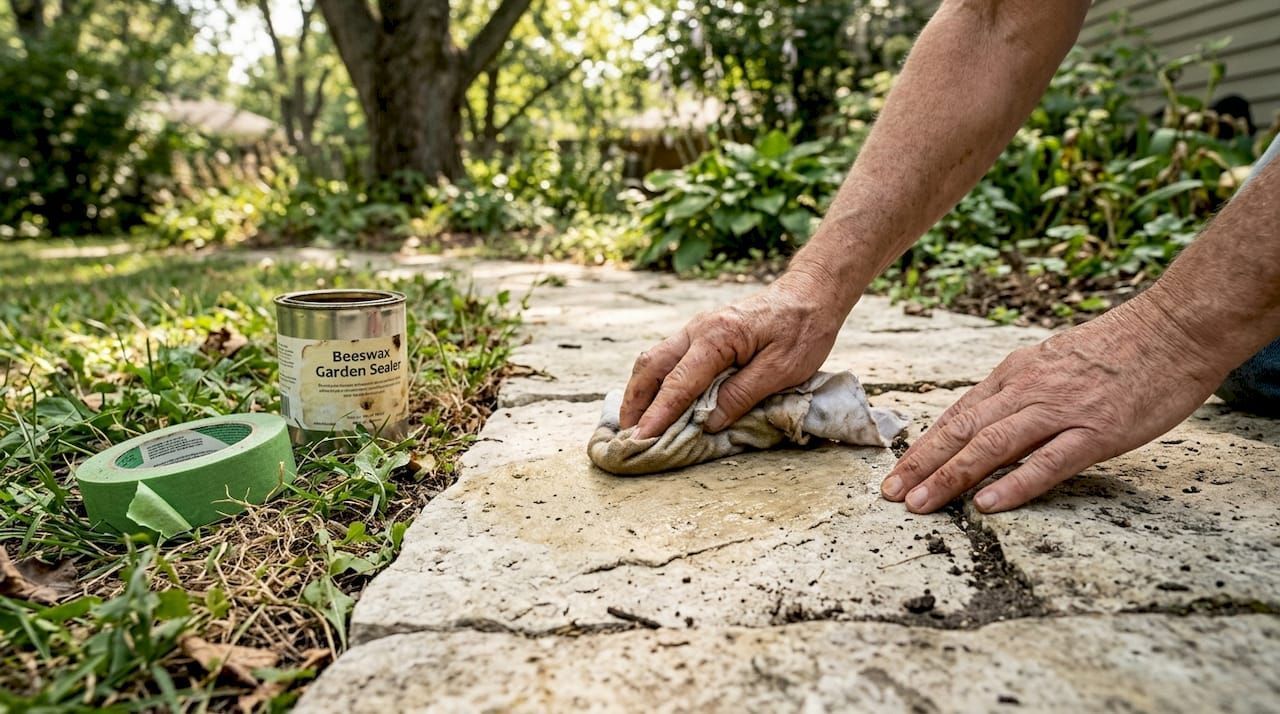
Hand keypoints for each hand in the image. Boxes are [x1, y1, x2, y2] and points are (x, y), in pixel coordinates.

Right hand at [620, 269, 846, 438]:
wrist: (811, 293)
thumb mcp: (782, 370)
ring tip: (635, 421)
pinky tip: (656, 399)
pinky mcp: (703, 333)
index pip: (678, 383)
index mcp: (716, 338)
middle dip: (635, 401)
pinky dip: (655, 380)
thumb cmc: (803, 330)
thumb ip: (742, 395)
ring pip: (654, 359)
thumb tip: (708, 423)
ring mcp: (697, 329)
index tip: (640, 440)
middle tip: (627, 435)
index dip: (657, 415)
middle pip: (651, 366)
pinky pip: (668, 357)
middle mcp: (697, 329)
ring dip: (640, 390)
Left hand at [881, 293, 1226, 513]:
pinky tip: (986, 503)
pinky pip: (1047, 462)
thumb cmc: (1118, 349)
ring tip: (921, 504)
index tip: (896, 471)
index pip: (958, 414)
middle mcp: (1028, 390)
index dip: (924, 445)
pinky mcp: (1096, 432)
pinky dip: (1013, 483)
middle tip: (890, 495)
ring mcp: (1061, 411)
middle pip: (962, 431)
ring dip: (950, 477)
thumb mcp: (1053, 360)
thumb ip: (1020, 389)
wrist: (1174, 329)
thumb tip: (988, 417)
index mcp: (1015, 374)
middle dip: (921, 465)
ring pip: (992, 446)